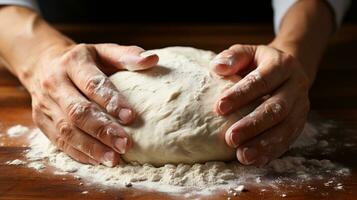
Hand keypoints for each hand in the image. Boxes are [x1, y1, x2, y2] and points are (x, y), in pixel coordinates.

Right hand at [25, 43, 157, 166]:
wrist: (43, 64)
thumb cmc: (84, 60)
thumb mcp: (104, 51)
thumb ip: (127, 56)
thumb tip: (153, 59)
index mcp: (73, 63)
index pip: (92, 84)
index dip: (111, 101)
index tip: (130, 117)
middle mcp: (55, 83)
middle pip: (78, 111)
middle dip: (102, 130)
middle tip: (125, 144)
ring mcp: (44, 104)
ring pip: (66, 130)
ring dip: (91, 147)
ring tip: (113, 158)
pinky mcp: (41, 121)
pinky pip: (58, 141)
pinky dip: (78, 153)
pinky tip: (97, 160)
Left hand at [211, 44, 309, 165]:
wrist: (286, 71)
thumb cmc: (258, 63)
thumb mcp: (247, 53)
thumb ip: (233, 57)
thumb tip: (217, 67)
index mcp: (283, 64)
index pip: (263, 80)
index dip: (242, 94)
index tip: (219, 107)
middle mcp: (296, 86)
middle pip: (277, 108)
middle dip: (253, 124)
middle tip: (230, 138)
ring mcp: (301, 107)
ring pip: (286, 128)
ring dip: (264, 144)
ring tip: (242, 155)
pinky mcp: (299, 123)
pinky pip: (288, 140)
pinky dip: (271, 152)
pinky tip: (254, 160)